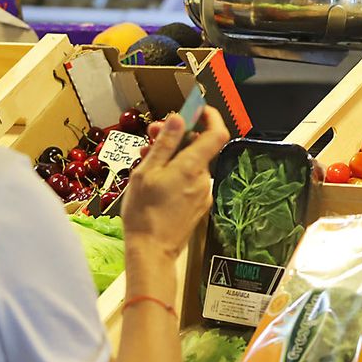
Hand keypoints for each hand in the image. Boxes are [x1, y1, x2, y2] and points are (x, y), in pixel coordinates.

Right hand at [121, 106, 228, 260]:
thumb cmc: (144, 212)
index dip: (210, 116)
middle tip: (153, 134)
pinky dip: (175, 172)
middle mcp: (203, 178)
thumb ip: (165, 144)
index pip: (217, 132)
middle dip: (178, 136)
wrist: (151, 252)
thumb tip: (179, 118)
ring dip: (172, 155)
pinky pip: (189, 180)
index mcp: (193, 166)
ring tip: (146, 157)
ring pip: (190, 163)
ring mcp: (202, 193)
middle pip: (198, 147)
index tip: (195, 109)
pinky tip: (154, 177)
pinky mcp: (197, 205)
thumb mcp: (147, 172)